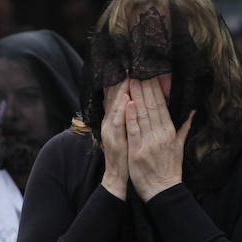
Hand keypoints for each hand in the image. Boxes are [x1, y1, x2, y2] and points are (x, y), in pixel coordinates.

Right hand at [100, 79, 130, 198]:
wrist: (117, 177)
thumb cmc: (124, 155)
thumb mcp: (125, 133)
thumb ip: (128, 117)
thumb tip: (132, 101)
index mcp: (113, 120)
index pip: (116, 96)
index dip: (121, 81)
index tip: (128, 67)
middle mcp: (109, 122)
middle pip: (114, 97)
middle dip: (121, 81)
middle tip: (128, 65)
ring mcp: (110, 131)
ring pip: (115, 107)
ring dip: (121, 91)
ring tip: (127, 76)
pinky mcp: (115, 140)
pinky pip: (119, 123)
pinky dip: (122, 111)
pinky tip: (127, 101)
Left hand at [125, 77, 192, 200]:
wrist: (163, 190)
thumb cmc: (170, 169)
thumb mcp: (179, 146)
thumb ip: (184, 127)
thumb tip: (192, 111)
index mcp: (169, 131)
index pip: (162, 105)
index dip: (155, 89)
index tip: (150, 74)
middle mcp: (160, 134)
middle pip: (152, 106)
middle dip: (145, 87)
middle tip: (138, 70)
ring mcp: (149, 142)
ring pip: (142, 114)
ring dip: (137, 96)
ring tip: (131, 80)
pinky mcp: (137, 151)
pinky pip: (133, 130)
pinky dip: (131, 116)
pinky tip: (128, 103)